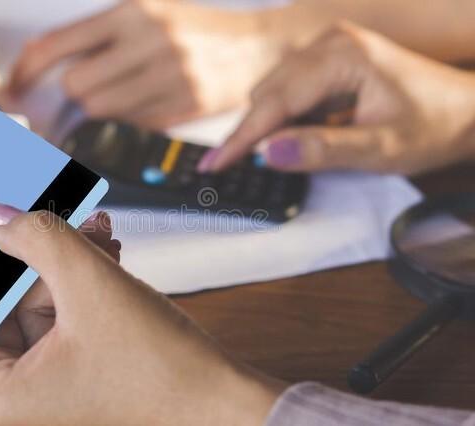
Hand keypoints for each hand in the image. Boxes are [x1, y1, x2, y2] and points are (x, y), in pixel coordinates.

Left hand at [0, 204, 283, 424]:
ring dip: (58, 261)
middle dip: (21, 254)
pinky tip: (101, 249)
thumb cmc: (160, 368)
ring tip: (89, 230)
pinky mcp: (67, 369)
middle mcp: (8, 397)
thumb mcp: (93, 286)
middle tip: (32, 212)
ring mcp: (40, 383)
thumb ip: (36, 238)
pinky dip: (75, 280)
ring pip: (29, 303)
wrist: (217, 399)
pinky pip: (57, 313)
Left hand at [6, 0, 290, 128]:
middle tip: (56, 110)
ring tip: (98, 110)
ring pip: (101, 112)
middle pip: (76, 86)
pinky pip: (133, 126)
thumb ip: (98, 39)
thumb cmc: (195, 31)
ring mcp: (170, 76)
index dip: (25, 73)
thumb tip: (43, 72)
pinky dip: (123, 124)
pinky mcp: (185, 107)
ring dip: (90, 117)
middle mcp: (150, 39)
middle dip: (62, 102)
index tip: (13, 90)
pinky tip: (132, 113)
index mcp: (133, 10)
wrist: (257, 48)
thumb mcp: (148, 14)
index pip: (57, 44)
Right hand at [201, 22, 474, 174]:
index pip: (275, 101)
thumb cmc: (432, 125)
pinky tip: (302, 136)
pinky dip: (287, 119)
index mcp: (341, 56)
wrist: (464, 111)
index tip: (213, 164)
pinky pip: (292, 93)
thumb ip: (323, 150)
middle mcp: (329, 44)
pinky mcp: (329, 64)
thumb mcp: (380, 148)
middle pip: (269, 93)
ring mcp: (328, 51)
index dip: (241, 138)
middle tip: (234, 167)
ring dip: (270, 127)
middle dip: (252, 133)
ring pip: (276, 93)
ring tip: (285, 153)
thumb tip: (268, 154)